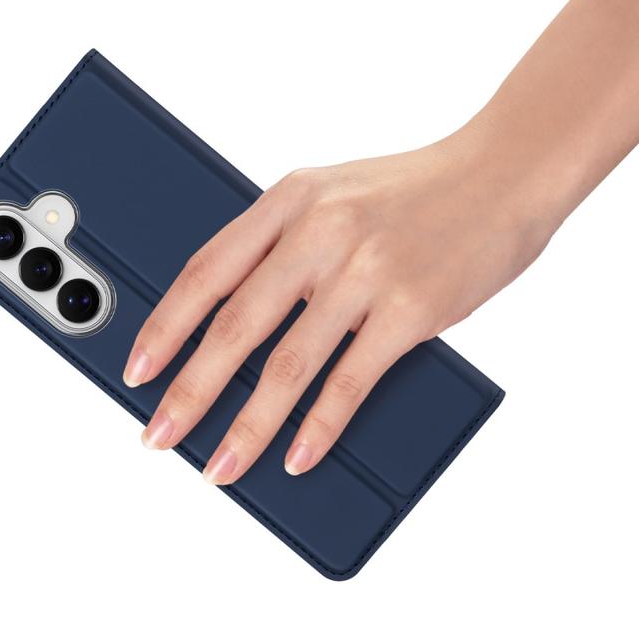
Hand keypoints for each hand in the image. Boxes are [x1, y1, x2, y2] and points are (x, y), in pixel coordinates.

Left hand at [123, 120, 554, 483]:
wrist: (502, 173)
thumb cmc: (412, 190)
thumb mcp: (332, 194)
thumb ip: (282, 243)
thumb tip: (233, 316)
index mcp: (289, 199)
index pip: (205, 269)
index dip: (165, 326)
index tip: (138, 369)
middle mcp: (320, 231)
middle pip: (235, 325)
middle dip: (189, 390)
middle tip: (158, 435)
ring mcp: (365, 270)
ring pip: (288, 364)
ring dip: (246, 425)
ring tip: (219, 465)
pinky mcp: (410, 309)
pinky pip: (350, 381)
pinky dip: (319, 426)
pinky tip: (296, 455)